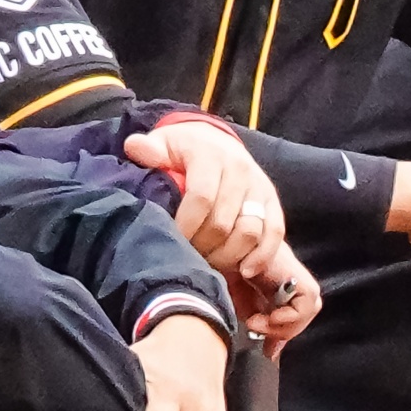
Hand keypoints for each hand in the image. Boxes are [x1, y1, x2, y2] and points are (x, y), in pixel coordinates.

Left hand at [125, 123, 283, 276]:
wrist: (214, 139)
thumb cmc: (182, 148)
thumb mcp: (163, 143)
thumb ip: (149, 149)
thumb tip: (135, 147)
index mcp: (210, 154)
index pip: (201, 197)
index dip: (185, 226)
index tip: (171, 242)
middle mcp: (239, 169)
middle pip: (223, 221)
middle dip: (202, 247)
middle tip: (186, 258)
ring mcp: (259, 186)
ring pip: (250, 230)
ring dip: (228, 256)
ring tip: (208, 265)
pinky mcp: (272, 201)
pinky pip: (275, 232)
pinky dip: (262, 255)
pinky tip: (245, 271)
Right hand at [228, 237, 319, 357]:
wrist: (215, 244)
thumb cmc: (222, 269)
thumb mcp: (239, 301)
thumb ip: (256, 321)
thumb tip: (271, 351)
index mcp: (277, 279)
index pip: (297, 310)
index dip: (286, 330)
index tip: (269, 348)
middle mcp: (287, 273)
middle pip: (307, 307)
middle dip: (287, 329)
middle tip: (261, 333)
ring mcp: (292, 269)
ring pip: (310, 302)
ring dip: (287, 323)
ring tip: (258, 324)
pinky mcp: (293, 271)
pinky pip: (306, 300)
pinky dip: (290, 315)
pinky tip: (268, 317)